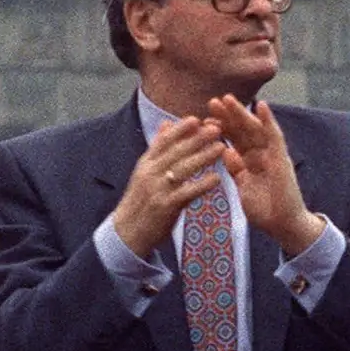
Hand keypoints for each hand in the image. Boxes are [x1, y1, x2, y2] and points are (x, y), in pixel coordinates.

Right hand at [113, 117, 226, 257]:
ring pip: (182, 169)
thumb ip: (158, 148)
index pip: (163, 141)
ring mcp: (157, 189)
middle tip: (216, 128)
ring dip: (203, 157)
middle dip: (196, 138)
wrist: (127, 232)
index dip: (180, 129)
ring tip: (222, 147)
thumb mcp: (145, 171)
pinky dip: (201, 185)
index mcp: (146, 163)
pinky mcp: (165, 206)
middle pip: (175, 152)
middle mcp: (150, 173)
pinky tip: (217, 178)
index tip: (196, 118)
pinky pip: (186, 193)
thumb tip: (166, 123)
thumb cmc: (141, 200)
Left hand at [209, 96, 324, 255]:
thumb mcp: (244, 187)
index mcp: (250, 162)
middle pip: (243, 131)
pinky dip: (268, 121)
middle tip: (212, 101)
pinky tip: (261, 106)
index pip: (234, 141)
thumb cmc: (265, 210)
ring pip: (255, 129)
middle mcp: (262, 155)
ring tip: (228, 98)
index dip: (220, 129)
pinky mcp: (281, 159)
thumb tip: (225, 151)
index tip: (203, 117)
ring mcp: (273, 155)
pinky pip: (275, 137)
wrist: (283, 225)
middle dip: (228, 116)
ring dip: (242, 113)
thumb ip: (236, 169)